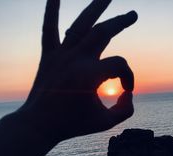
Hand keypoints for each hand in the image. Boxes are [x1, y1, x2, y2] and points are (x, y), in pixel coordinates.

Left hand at [19, 0, 137, 142]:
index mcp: (90, 75)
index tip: (126, 91)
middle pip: (103, 32)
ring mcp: (61, 55)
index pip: (120, 65)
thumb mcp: (106, 123)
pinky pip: (49, 29)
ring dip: (95, 8)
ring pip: (81, 24)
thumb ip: (126, 110)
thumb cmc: (73, 125)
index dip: (129, 77)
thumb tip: (129, 93)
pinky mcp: (49, 56)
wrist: (39, 125)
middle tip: (133, 14)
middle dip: (121, 22)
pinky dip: (51, 10)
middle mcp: (76, 59)